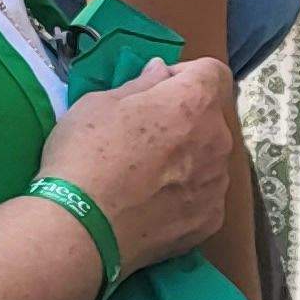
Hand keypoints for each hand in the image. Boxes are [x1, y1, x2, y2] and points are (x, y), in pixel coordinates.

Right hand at [38, 54, 235, 274]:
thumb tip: (161, 70)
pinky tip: (152, 204)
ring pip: (210, 157)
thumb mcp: (100, 103)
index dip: (185, 74)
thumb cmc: (85, 154)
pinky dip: (185, 194)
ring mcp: (218, 184)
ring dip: (188, 156)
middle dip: (184, 118)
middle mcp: (218, 140)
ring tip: (146, 176)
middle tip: (143, 135)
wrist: (81, 228)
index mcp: (194, 102)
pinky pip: (204, 195)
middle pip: (210, 117)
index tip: (158, 88)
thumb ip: (141, 84)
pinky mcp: (210, 220)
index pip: (212, 72)